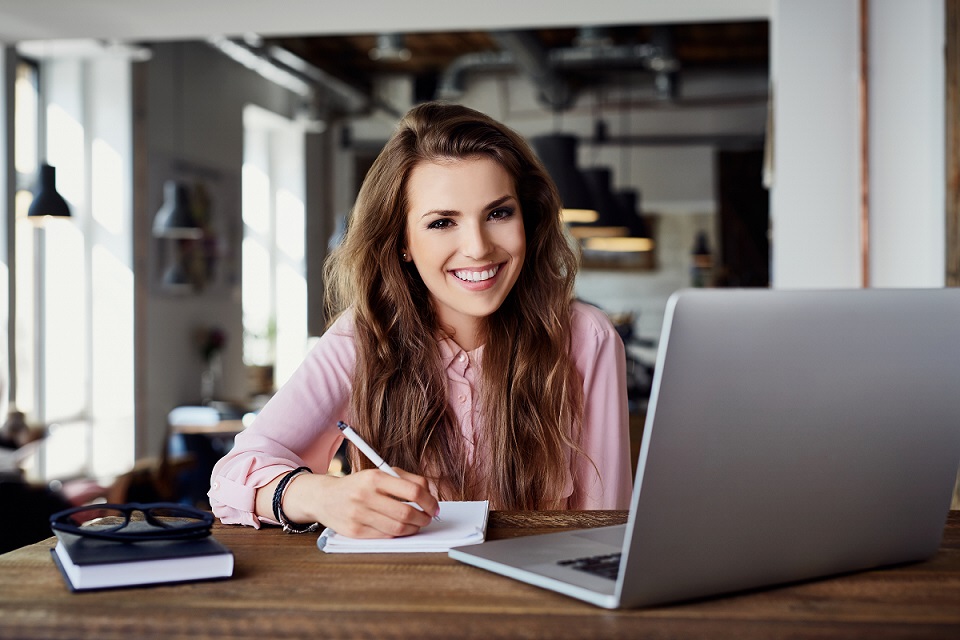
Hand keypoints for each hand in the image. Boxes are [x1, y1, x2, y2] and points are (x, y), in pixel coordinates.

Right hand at [281, 468, 439, 538]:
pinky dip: (398, 533)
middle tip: (428, 518)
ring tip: (416, 524)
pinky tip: (401, 528)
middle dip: (424, 518)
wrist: (324, 497)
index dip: (429, 501)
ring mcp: (358, 515)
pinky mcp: (354, 531)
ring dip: (414, 528)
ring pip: (398, 527)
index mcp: (374, 477)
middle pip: (407, 512)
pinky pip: (385, 535)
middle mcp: (365, 496)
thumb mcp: (379, 473)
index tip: (434, 506)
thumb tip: (430, 494)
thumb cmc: (359, 485)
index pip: (413, 491)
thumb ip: (406, 479)